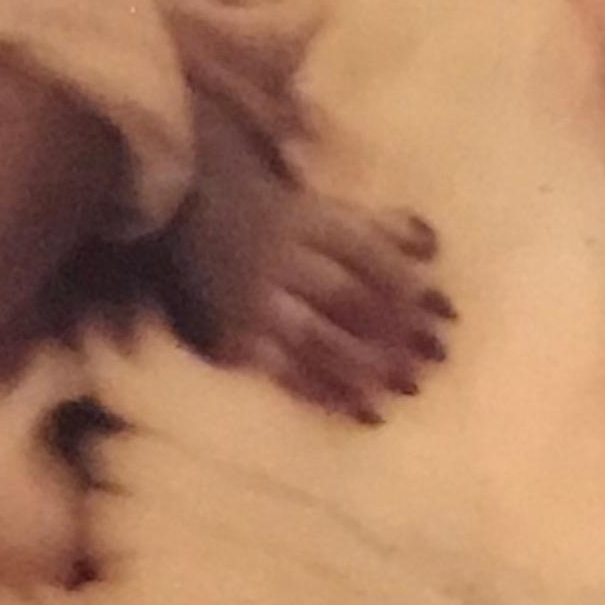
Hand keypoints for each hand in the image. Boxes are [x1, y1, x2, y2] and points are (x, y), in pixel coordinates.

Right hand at [170, 113, 450, 423]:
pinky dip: (327, 394)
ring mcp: (251, 303)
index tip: (447, 312)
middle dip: (398, 332)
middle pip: (349, 298)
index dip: (408, 285)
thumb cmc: (243, 196)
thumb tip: (432, 245)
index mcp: (299, 217)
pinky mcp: (229, 339)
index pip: (365, 253)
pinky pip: (284, 373)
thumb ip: (366, 220)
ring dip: (369, 367)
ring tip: (410, 389)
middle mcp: (278, 260)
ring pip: (320, 340)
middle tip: (439, 358)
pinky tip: (363, 412)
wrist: (156, 207)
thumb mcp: (306, 193)